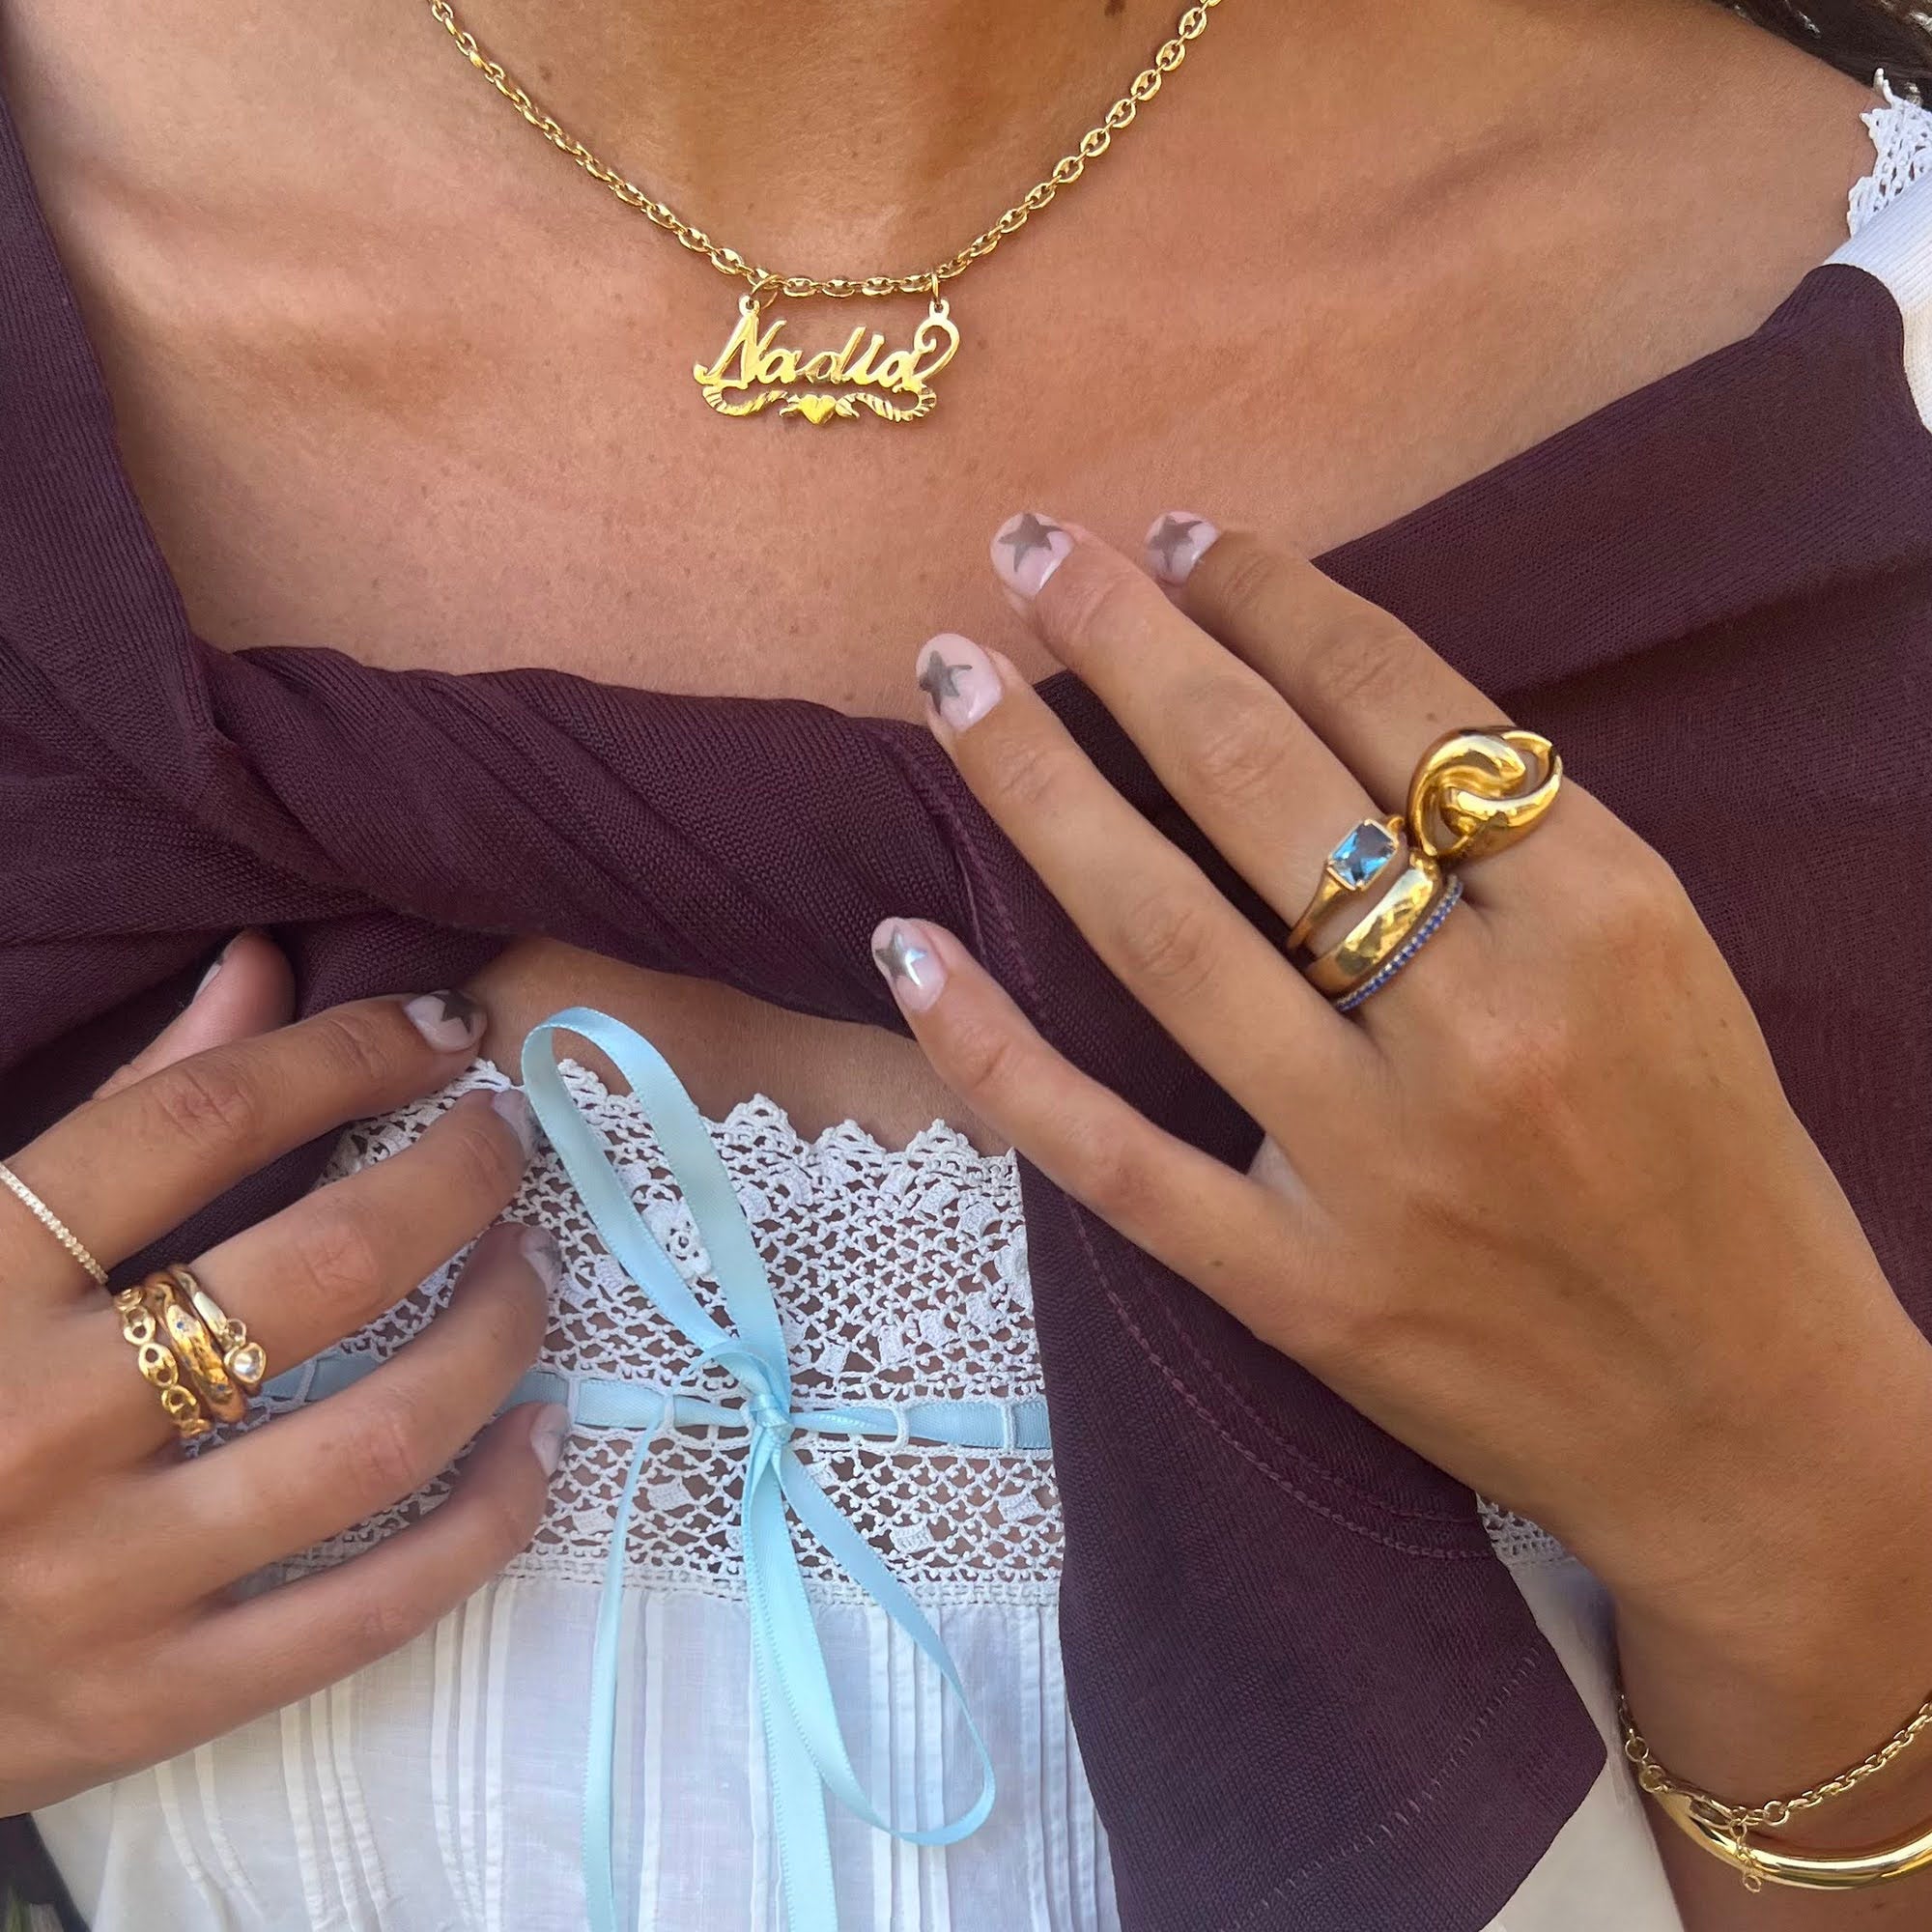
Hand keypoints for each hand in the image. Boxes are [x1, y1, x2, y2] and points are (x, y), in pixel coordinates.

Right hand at [0, 934, 563, 1812]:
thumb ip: (115, 1108)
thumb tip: (261, 968)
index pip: (199, 1120)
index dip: (350, 1051)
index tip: (447, 1028)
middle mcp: (34, 1426)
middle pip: (320, 1269)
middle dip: (456, 1178)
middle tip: (506, 1138)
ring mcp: (97, 1579)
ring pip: (374, 1440)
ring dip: (495, 1335)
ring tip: (533, 1267)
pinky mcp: (146, 1704)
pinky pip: (368, 1612)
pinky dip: (487, 1518)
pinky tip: (542, 1434)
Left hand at [875, 511, 1931, 1908]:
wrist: (1747, 1423)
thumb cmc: (1714, 1166)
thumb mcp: (1667, 961)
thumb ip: (1518, 843)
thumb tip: (1311, 693)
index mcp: (1606, 917)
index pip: (1403, 708)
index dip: (1275, 602)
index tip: (1183, 536)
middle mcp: (1486, 1027)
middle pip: (1265, 792)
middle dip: (1132, 649)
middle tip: (1031, 548)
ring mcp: (1378, 1168)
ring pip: (1166, 939)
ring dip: (1038, 794)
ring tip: (950, 682)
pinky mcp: (1301, 1291)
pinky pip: (1114, 1157)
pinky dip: (996, 1057)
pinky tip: (904, 948)